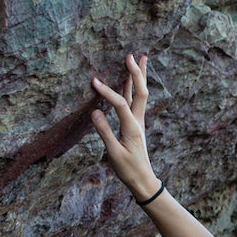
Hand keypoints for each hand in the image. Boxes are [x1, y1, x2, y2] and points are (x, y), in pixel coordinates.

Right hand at [91, 53, 160, 202]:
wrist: (143, 181)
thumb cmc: (128, 170)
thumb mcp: (114, 153)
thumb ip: (105, 133)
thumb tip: (95, 112)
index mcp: (132, 128)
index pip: (120, 104)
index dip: (107, 92)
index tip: (94, 81)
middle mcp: (138, 122)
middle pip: (140, 92)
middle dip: (136, 73)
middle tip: (132, 55)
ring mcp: (138, 122)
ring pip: (140, 94)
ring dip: (139, 76)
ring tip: (141, 58)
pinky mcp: (135, 125)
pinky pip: (135, 101)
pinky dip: (133, 88)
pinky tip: (131, 80)